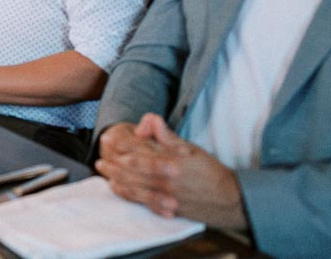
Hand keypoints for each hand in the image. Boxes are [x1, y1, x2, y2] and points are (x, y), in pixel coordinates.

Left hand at [96, 114, 248, 228]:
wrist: (231, 200)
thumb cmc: (210, 171)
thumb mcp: (191, 148)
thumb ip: (167, 135)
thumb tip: (148, 121)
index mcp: (171, 161)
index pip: (140, 150)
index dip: (122, 143)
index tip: (109, 138)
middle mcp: (166, 179)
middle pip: (132, 169)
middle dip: (114, 162)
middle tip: (100, 157)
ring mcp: (166, 196)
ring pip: (133, 186)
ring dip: (115, 178)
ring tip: (104, 170)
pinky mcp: (167, 208)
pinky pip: (142, 201)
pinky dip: (127, 194)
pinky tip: (117, 188)